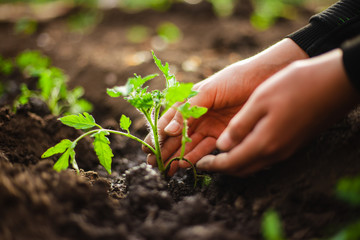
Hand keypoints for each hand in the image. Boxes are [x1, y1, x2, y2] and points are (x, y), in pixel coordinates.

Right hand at [143, 39, 307, 175]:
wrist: (264, 80)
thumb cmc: (234, 79)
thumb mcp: (208, 91)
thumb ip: (188, 110)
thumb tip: (167, 131)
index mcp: (190, 102)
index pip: (168, 120)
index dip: (157, 135)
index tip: (146, 149)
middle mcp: (197, 115)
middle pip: (176, 136)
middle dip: (164, 150)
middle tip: (153, 165)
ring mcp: (209, 126)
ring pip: (189, 145)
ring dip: (178, 157)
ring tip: (167, 170)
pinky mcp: (223, 135)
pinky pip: (206, 148)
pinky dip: (196, 156)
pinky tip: (185, 164)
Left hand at [196, 49, 358, 175]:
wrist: (336, 84)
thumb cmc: (296, 86)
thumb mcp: (260, 101)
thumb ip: (239, 126)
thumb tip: (223, 145)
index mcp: (264, 143)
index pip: (231, 163)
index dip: (213, 165)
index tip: (198, 165)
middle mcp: (275, 153)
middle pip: (241, 168)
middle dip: (221, 168)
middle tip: (205, 162)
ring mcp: (286, 150)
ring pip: (253, 164)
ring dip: (234, 163)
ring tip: (219, 155)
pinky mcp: (293, 144)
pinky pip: (264, 157)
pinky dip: (248, 156)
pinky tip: (242, 144)